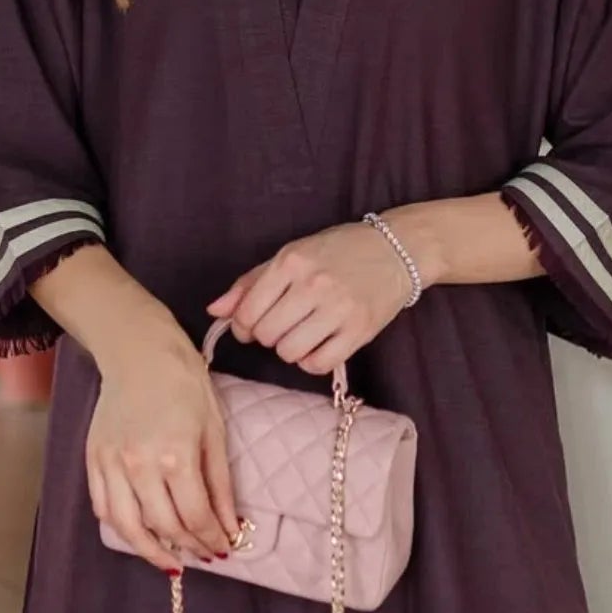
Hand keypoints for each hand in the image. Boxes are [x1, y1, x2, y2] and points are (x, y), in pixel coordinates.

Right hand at [86, 317, 240, 574]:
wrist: (140, 353)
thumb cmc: (185, 384)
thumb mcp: (214, 429)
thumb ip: (220, 484)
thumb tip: (230, 525)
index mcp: (175, 454)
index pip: (195, 516)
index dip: (213, 538)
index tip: (225, 547)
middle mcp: (139, 464)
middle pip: (165, 526)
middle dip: (190, 547)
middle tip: (205, 553)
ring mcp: (111, 463)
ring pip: (128, 527)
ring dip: (151, 551)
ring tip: (170, 561)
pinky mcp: (93, 458)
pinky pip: (103, 507)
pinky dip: (120, 528)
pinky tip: (139, 533)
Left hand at [205, 221, 413, 372]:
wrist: (396, 249)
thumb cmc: (338, 251)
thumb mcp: (292, 255)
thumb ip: (251, 283)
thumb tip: (215, 311)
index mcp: (291, 261)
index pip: (248, 312)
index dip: (244, 326)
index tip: (253, 324)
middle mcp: (313, 284)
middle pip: (266, 335)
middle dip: (268, 335)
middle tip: (284, 324)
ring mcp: (338, 308)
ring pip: (289, 352)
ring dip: (290, 349)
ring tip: (303, 333)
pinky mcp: (360, 330)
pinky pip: (319, 364)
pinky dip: (312, 361)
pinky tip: (319, 344)